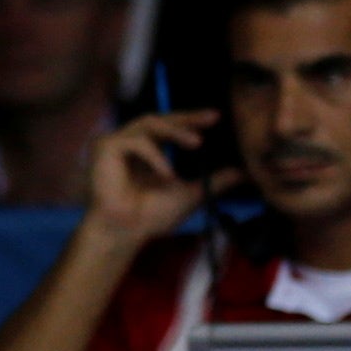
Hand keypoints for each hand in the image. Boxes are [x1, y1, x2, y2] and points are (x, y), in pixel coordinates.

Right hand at [80, 109, 219, 248]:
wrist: (125, 232)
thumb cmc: (151, 216)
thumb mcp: (192, 194)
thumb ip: (215, 181)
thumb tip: (245, 172)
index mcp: (148, 151)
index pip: (171, 127)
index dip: (192, 120)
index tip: (216, 118)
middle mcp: (130, 143)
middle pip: (160, 118)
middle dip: (187, 118)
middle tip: (212, 119)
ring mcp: (116, 143)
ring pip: (150, 123)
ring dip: (175, 131)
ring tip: (197, 143)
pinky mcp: (105, 147)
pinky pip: (135, 142)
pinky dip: (155, 156)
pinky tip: (167, 174)